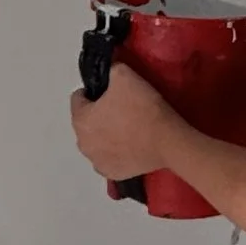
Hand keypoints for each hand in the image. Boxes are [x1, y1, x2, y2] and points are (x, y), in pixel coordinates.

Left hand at [70, 62, 178, 184]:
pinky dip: (115, 152)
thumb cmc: (142, 107)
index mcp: (80, 120)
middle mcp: (82, 144)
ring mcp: (97, 162)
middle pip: (86, 122)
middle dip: (99, 114)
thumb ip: (110, 70)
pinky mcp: (112, 174)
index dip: (95, 92)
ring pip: (96, 141)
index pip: (78, 98)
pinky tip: (130, 145)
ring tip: (128, 127)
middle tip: (122, 108)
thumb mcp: (124, 75)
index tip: (113, 92)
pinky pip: (108, 158)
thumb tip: (109, 73)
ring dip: (105, 134)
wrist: (167, 141)